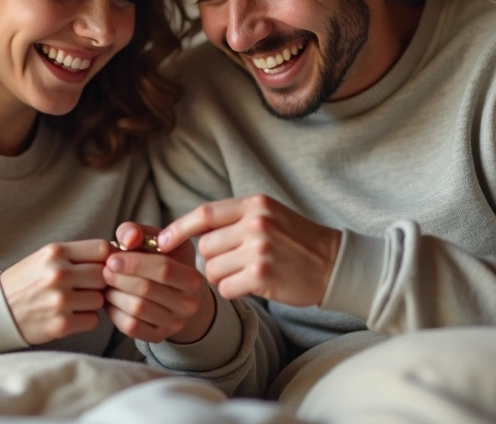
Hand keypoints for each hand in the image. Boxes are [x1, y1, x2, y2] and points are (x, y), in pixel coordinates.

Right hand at [0, 240, 110, 345]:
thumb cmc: (26, 282)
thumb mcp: (44, 257)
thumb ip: (76, 255)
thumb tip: (116, 256)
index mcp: (55, 252)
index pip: (102, 248)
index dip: (110, 258)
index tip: (108, 266)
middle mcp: (58, 274)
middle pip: (105, 275)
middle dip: (101, 282)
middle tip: (88, 288)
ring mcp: (59, 300)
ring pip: (100, 299)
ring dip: (93, 303)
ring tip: (75, 302)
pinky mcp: (60, 325)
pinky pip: (93, 320)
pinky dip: (86, 320)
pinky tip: (71, 316)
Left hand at [103, 222, 213, 343]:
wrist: (177, 295)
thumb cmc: (163, 261)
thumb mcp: (158, 241)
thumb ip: (140, 231)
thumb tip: (128, 238)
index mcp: (193, 278)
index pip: (163, 269)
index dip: (134, 263)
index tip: (111, 258)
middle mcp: (189, 304)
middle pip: (147, 290)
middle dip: (120, 279)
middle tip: (104, 270)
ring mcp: (175, 323)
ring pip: (137, 309)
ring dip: (114, 294)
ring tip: (105, 283)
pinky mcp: (159, 337)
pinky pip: (131, 327)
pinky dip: (114, 312)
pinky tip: (109, 299)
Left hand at [155, 194, 341, 306]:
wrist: (333, 263)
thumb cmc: (297, 240)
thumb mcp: (269, 215)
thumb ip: (235, 217)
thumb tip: (190, 227)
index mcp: (255, 204)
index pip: (204, 214)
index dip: (178, 228)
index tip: (162, 241)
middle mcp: (256, 224)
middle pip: (205, 246)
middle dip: (211, 259)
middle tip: (232, 263)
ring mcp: (259, 250)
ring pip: (212, 269)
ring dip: (222, 277)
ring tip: (245, 273)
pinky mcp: (261, 276)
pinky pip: (225, 288)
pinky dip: (232, 290)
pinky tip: (251, 286)